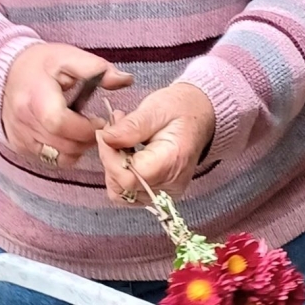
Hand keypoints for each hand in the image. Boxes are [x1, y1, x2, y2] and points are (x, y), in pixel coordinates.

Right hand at [1, 43, 131, 166]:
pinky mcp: (19, 146)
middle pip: (64, 145)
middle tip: (95, 126)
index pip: (62, 124)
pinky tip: (67, 136)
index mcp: (36, 98)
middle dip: (87, 139)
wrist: (4, 72)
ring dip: (77, 148)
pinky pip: (48, 159)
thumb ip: (96, 68)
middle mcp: (24, 122)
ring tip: (81, 130)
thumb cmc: (39, 64)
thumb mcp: (67, 57)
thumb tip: (125, 80)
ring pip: (58, 157)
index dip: (86, 127)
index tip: (99, 120)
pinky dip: (63, 152)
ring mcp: (20, 137)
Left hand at [97, 82, 215, 202]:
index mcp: (171, 162)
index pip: (128, 177)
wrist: (200, 118)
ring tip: (120, 141)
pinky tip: (126, 153)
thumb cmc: (180, 110)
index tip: (104, 134)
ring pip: (122, 193)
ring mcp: (166, 193)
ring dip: (113, 167)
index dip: (109, 158)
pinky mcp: (160, 194)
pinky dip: (120, 174)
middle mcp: (170, 185)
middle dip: (109, 159)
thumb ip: (131, 127)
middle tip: (113, 131)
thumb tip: (106, 139)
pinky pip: (129, 193)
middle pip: (122, 188)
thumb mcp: (155, 109)